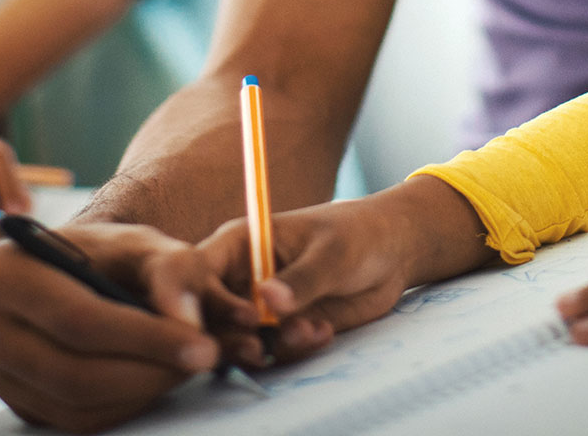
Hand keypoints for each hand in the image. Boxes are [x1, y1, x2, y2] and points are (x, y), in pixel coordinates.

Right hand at [0, 223, 246, 432]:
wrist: (71, 274)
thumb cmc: (105, 256)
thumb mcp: (140, 243)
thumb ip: (172, 268)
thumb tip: (185, 321)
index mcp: (5, 272)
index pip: (78, 318)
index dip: (144, 338)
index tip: (201, 345)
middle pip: (72, 371)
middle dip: (148, 372)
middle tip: (202, 360)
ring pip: (74, 403)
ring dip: (140, 392)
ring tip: (182, 366)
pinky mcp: (15, 400)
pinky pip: (72, 420)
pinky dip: (122, 407)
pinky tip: (151, 380)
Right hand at [199, 175, 492, 365]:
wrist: (393, 254)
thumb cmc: (358, 234)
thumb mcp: (333, 251)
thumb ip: (302, 277)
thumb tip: (268, 300)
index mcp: (238, 244)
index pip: (194, 272)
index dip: (195, 299)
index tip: (235, 318)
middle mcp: (239, 278)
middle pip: (208, 317)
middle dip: (231, 336)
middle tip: (262, 344)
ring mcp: (258, 308)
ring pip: (238, 341)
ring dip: (270, 346)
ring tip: (309, 331)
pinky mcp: (281, 331)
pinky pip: (273, 352)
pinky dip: (295, 350)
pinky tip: (324, 331)